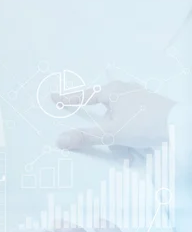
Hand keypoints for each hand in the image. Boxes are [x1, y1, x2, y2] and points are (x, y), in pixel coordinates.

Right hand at [54, 82, 174, 149]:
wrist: (180, 127)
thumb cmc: (143, 124)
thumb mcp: (112, 132)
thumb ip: (85, 137)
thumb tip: (59, 140)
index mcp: (113, 91)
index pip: (84, 96)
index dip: (68, 99)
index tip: (53, 97)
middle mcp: (125, 89)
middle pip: (103, 105)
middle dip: (100, 119)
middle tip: (101, 128)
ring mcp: (139, 96)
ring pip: (118, 113)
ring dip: (117, 127)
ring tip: (124, 141)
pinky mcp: (150, 107)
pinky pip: (130, 117)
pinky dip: (129, 128)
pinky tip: (135, 138)